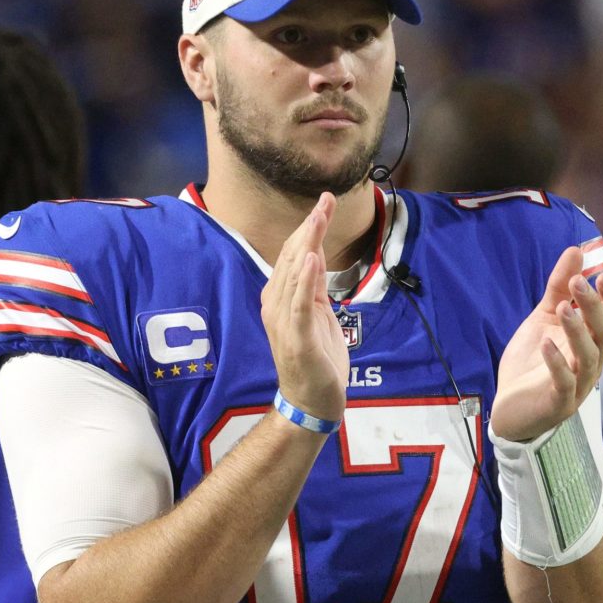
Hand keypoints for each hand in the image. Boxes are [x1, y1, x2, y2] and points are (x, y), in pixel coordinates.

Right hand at [260, 192, 349, 421]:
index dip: (309, 228)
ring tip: (318, 218)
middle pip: (293, 258)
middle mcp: (276, 305)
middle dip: (310, 228)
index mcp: (281, 299)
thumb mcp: (319, 316)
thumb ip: (314, 287)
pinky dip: (306, 280)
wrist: (312, 401)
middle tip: (325, 201)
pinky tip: (313, 259)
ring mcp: (284, 321)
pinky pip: (300, 304)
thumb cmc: (316, 360)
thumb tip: (316, 255)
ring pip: (295, 275)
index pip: (295, 255)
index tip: (325, 203)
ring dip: (307, 244)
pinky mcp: (297, 338)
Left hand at [490, 247, 602, 441]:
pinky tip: (547, 343)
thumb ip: (560, 288)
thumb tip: (576, 250)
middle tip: (579, 282)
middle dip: (594, 307)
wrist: (509, 407)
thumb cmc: (532, 362)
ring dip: (578, 331)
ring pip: (588, 356)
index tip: (602, 275)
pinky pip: (563, 383)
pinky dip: (557, 363)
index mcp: (591, 343)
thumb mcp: (544, 319)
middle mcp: (591, 364)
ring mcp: (577, 386)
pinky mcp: (557, 403)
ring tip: (564, 308)